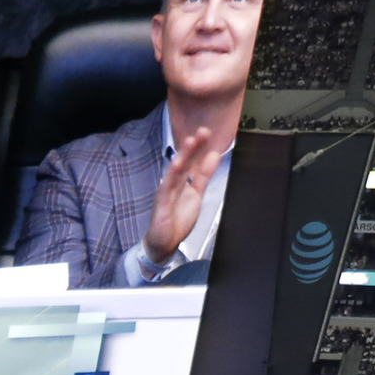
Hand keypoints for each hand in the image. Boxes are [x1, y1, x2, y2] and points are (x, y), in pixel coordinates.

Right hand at [143, 122, 220, 272]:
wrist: (164, 242)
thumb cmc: (177, 219)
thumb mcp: (196, 194)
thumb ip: (203, 176)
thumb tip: (213, 156)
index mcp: (183, 180)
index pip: (192, 160)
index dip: (200, 147)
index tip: (207, 133)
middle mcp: (174, 183)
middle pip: (184, 162)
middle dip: (193, 146)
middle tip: (202, 131)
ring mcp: (166, 192)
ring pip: (174, 171)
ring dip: (182, 156)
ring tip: (189, 143)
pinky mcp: (160, 204)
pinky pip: (165, 188)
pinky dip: (171, 176)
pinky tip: (175, 165)